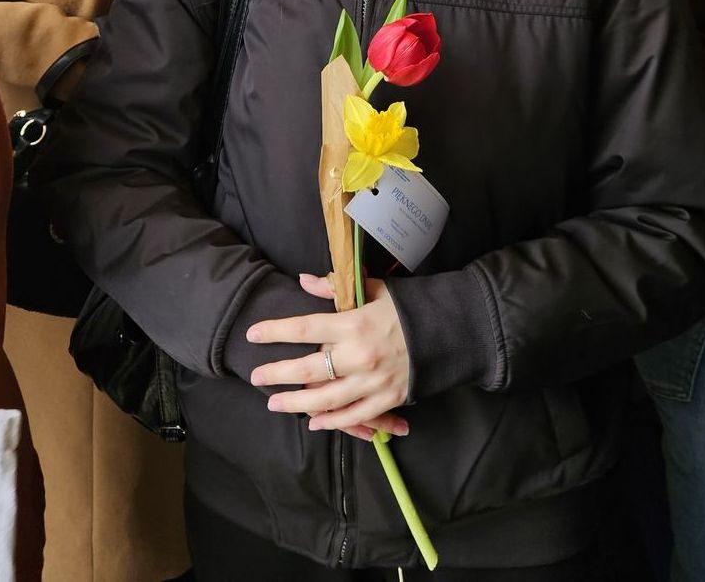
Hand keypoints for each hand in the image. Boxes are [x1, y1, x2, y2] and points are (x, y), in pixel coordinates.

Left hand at [247, 273, 411, 441]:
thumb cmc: (409, 307)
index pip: (305, 328)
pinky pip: (354, 416)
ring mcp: (373, 381)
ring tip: (276, 404)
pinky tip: (315, 423)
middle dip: (278, 373)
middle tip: (256, 377)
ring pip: (326, 399)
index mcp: (354, 324)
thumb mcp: (376, 289)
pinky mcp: (388, 399)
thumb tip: (303, 281)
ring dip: (298, 403)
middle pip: (308, 368)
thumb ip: (336, 287)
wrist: (451, 330)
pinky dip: (333, 421)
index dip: (275, 332)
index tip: (253, 335)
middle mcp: (359, 355)